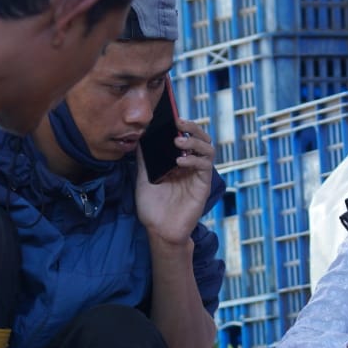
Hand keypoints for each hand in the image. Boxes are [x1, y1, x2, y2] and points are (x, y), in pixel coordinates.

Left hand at [135, 118, 215, 243]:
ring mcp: (198, 175)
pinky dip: (193, 160)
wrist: (159, 231)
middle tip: (179, 122)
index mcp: (179, 161)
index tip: (171, 116)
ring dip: (195, 141)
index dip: (182, 125)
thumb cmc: (152, 207)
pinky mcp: (202, 186)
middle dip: (192, 127)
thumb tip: (140, 137)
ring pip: (208, 149)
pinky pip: (204, 167)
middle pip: (201, 138)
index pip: (186, 136)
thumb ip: (144, 159)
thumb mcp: (143, 178)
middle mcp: (191, 165)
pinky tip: (180, 161)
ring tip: (178, 141)